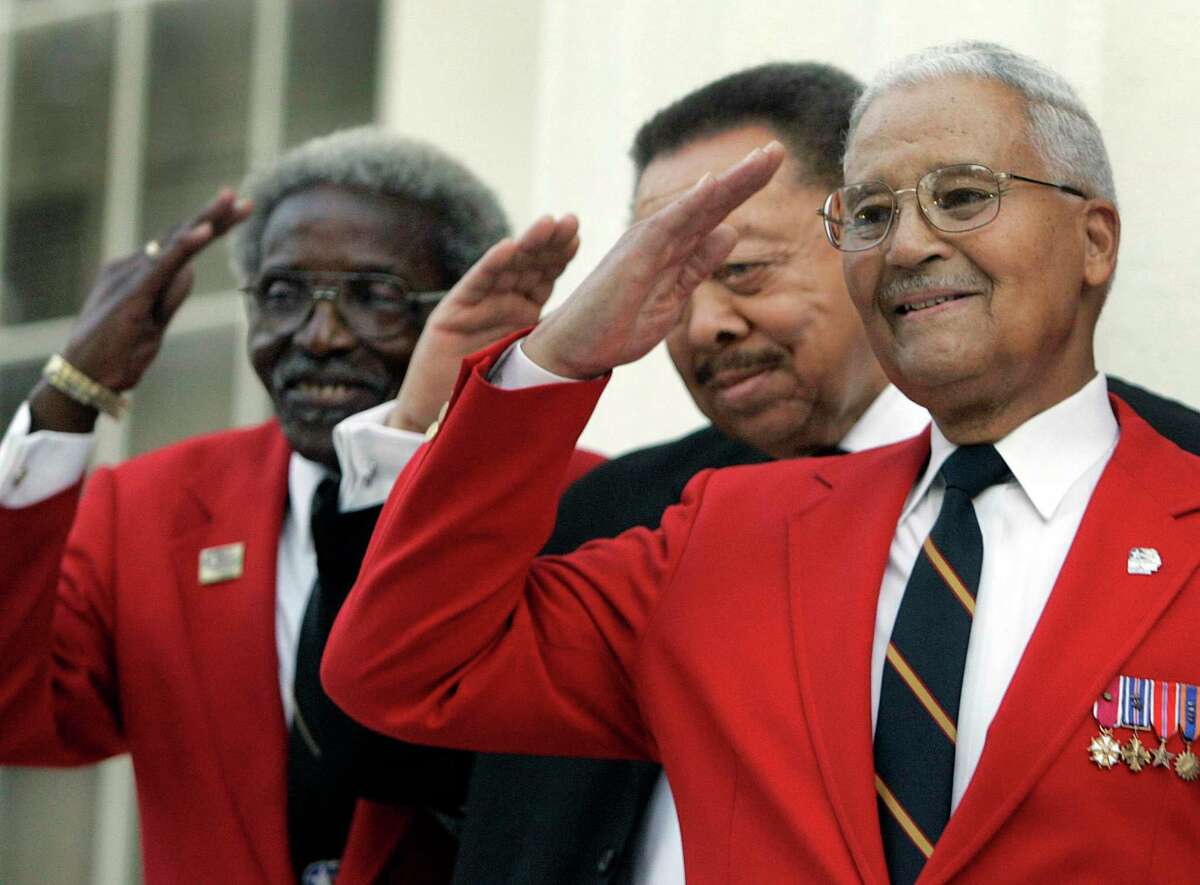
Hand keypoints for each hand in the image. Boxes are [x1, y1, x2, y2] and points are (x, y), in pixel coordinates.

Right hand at [29, 189, 251, 432]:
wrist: (84, 378)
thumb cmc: (117, 354)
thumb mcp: (155, 324)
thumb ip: (171, 296)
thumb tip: (190, 270)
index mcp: (138, 274)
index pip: (178, 245)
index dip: (207, 228)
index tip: (235, 212)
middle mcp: (131, 267)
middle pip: (179, 236)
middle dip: (213, 217)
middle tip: (243, 200)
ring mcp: (130, 276)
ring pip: (174, 243)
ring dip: (205, 221)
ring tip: (231, 202)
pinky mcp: (133, 293)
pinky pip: (163, 265)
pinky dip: (184, 246)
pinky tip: (204, 232)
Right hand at [387, 214, 579, 431]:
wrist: (444, 414)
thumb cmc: (491, 391)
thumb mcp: (533, 362)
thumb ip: (555, 342)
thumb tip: (603, 334)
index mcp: (525, 310)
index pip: (546, 275)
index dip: (561, 255)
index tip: (578, 236)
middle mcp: (503, 300)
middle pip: (530, 264)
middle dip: (550, 242)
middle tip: (569, 221)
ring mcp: (479, 303)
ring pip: (506, 267)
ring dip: (527, 244)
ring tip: (547, 224)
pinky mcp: (453, 312)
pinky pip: (477, 285)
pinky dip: (492, 266)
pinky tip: (509, 248)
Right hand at [523, 141, 784, 378]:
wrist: (576, 348)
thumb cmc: (618, 326)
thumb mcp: (673, 298)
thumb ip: (698, 267)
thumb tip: (729, 233)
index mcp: (673, 247)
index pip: (715, 212)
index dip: (744, 188)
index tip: (773, 163)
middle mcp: (661, 235)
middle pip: (711, 200)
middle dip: (745, 175)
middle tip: (778, 150)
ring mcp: (648, 241)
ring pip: (697, 205)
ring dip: (730, 181)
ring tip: (763, 158)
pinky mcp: (635, 254)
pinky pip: (669, 224)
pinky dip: (692, 204)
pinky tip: (716, 184)